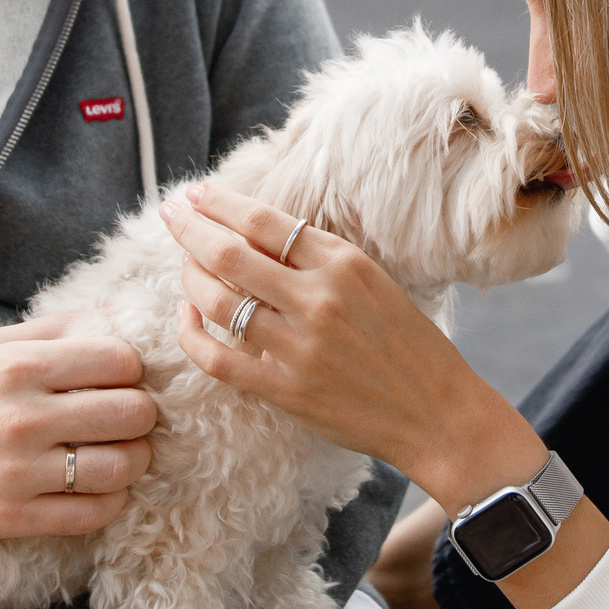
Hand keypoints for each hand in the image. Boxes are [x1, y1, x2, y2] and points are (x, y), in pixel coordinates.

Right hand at [0, 309, 157, 539]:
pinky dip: (110, 499)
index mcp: (17, 367)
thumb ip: (54, 331)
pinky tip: (98, 486)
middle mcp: (21, 419)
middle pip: (132, 413)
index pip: (120, 361)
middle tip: (128, 415)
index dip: (130, 368)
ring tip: (120, 451)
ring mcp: (17, 474)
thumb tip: (117, 318)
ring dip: (134, 458)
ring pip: (122, 467)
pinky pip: (93, 514)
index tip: (119, 377)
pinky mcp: (11, 518)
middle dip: (141, 412)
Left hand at [161, 182, 545, 512]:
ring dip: (189, 276)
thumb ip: (323, 261)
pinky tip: (188, 318)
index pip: (266, 221)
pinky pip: (217, 358)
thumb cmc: (411, 346)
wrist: (438, 414)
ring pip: (218, 299)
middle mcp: (318, 298)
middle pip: (230, 252)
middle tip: (170, 214)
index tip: (197, 194)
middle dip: (190, 228)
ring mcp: (298, 346)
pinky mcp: (284, 389)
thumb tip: (260, 235)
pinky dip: (192, 335)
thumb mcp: (377, 283)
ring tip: (182, 264)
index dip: (222, 203)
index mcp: (344, 264)